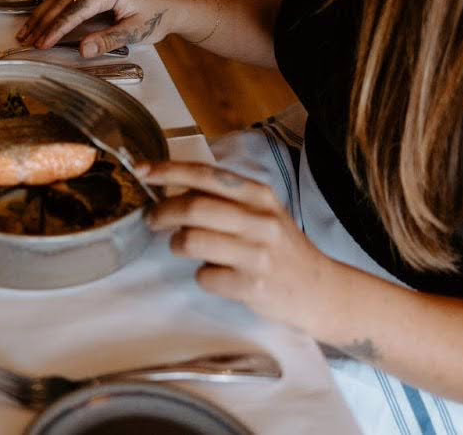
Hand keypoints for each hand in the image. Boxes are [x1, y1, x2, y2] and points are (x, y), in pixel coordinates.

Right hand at [16, 0, 182, 56]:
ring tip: (27, 32)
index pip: (75, 10)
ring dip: (43, 15)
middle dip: (43, 22)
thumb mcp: (133, 32)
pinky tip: (40, 20)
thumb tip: (83, 49)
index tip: (43, 42)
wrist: (170, 7)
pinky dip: (53, 10)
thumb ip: (107, 40)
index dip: (57, 28)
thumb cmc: (156, 17)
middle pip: (62, 1)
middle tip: (27, 39)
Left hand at [144, 161, 339, 334]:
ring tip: (183, 247)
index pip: (206, 174)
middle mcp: (260, 220)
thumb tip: (171, 188)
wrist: (320, 291)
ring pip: (192, 241)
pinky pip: (205, 277)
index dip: (168, 171)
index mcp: (259, 195)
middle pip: (194, 207)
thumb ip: (224, 199)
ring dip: (177, 245)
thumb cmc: (281, 249)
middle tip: (153, 220)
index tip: (141, 171)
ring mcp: (257, 255)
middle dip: (162, 212)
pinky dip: (202, 277)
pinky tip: (216, 276)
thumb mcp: (261, 214)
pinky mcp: (253, 287)